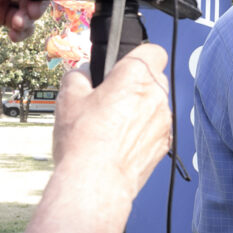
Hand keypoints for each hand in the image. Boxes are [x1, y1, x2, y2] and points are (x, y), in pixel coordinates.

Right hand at [52, 45, 171, 207]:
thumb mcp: (68, 98)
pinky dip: (143, 131)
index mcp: (136, 75)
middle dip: (135, 84)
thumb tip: (83, 72)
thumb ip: (78, 76)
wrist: (96, 180)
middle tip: (110, 96)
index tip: (122, 66)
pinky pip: (156, 128)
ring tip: (112, 124)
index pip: (153, 51)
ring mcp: (164, 121)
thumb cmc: (84, 140)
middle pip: (154, 79)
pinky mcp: (165, 144)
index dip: (137, 56)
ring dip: (140, 109)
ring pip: (156, 105)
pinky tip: (121, 142)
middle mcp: (156, 95)